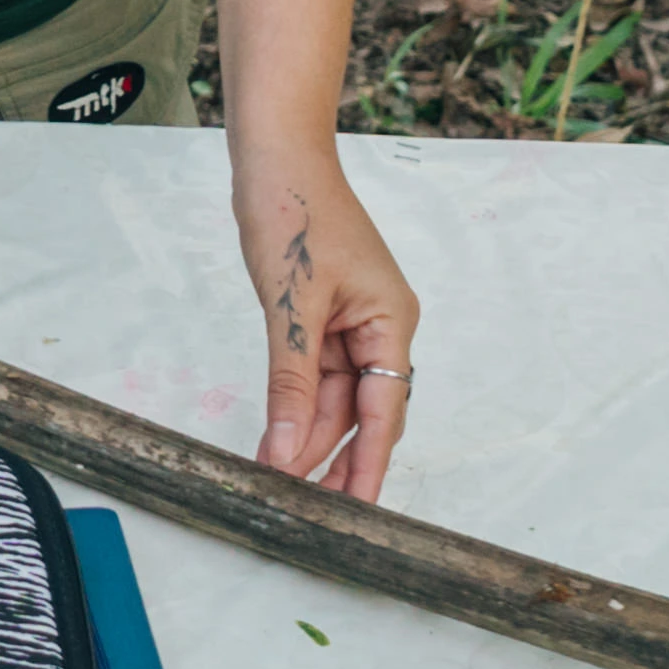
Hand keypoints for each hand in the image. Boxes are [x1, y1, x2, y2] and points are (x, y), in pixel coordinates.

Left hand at [238, 143, 418, 504]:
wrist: (276, 155)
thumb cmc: (295, 211)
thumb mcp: (290, 306)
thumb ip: (290, 382)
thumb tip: (287, 449)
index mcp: (392, 321)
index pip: (385, 412)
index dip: (370, 466)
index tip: (357, 512)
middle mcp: (380, 326)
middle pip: (361, 410)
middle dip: (334, 459)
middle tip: (308, 510)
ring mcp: (351, 321)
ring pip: (334, 397)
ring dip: (308, 436)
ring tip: (280, 481)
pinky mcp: (324, 315)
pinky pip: (315, 373)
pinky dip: (295, 404)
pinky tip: (276, 435)